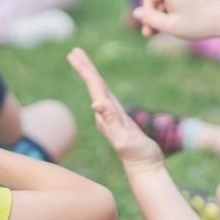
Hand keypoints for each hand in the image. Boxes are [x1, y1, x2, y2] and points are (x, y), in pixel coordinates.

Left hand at [67, 48, 163, 176]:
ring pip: (99, 91)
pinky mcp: (119, 121)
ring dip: (91, 76)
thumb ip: (111, 121)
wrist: (144, 168)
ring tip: (84, 63)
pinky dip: (103, 90)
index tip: (74, 55)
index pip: (94, 87)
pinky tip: (101, 90)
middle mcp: (105, 114)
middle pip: (94, 86)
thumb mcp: (124, 138)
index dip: (85, 70)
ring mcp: (112, 117)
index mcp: (105, 114)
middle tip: (74, 51)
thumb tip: (96, 103)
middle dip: (84, 68)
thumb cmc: (137, 154)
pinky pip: (108, 100)